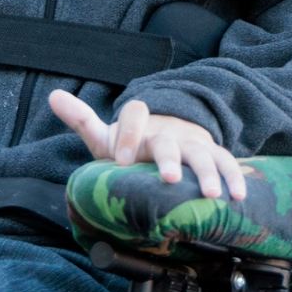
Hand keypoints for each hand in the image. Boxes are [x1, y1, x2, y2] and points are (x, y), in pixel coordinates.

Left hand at [48, 91, 245, 201]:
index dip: (127, 134)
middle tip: (167, 177)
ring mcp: (193, 143)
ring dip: (207, 173)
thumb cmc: (133, 147)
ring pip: (202, 154)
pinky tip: (238, 196)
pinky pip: (226, 163)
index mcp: (141, 125)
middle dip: (169, 157)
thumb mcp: (105, 136)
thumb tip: (53, 95)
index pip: (135, 115)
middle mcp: (168, 131)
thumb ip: (82, 119)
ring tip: (211, 194)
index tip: (120, 161)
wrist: (168, 140)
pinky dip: (234, 178)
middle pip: (169, 139)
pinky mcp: (212, 156)